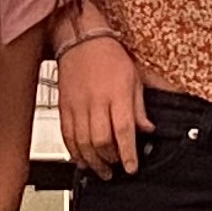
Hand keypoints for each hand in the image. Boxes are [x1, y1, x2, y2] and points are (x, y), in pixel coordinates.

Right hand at [57, 32, 147, 174]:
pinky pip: (67, 136)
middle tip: (116, 166)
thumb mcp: (135, 78)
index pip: (123, 130)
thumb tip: (147, 130)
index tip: (131, 168)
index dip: (128, 153)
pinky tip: (82, 160)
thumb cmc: (109, 56)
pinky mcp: (64, 108)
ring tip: (101, 170)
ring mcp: (77, 106)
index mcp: (117, 94)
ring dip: (92, 161)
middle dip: (110, 159)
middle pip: (101, 140)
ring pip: (82, 143)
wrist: (82, 41)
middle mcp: (96, 101)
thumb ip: (140, 108)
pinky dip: (74, 152)